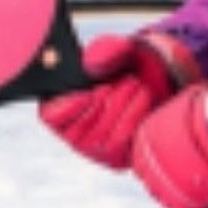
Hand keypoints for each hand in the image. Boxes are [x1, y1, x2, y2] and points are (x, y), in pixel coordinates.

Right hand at [37, 32, 192, 169]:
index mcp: (61, 104)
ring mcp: (95, 149)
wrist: (157, 79)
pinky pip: (121, 139)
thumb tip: (90, 65)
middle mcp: (73, 132)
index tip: (87, 93)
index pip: (50, 116)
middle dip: (102, 100)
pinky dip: (133, 114)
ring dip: (120, 103)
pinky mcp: (117, 157)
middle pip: (79, 127)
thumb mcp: (118, 49)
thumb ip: (104, 51)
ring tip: (133, 83)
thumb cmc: (128, 65)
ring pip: (101, 134)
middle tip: (119, 80)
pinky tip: (142, 96)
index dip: (65, 107)